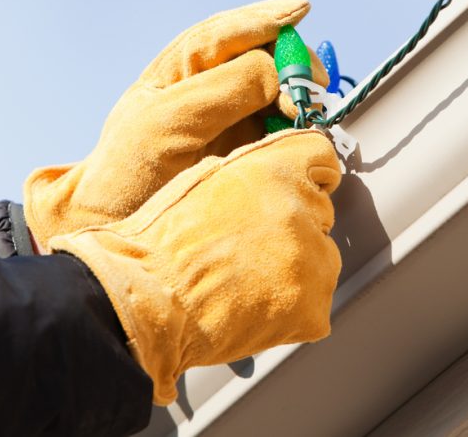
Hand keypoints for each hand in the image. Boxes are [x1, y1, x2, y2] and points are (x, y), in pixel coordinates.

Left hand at [23, 0, 326, 246]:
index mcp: (175, 72)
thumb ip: (219, 91)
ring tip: (309, 108)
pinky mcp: (240, 149)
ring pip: (271, 88)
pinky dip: (295, 123)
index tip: (301, 11)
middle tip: (313, 80)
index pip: (223, 33)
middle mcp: (202, 89)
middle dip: (289, 58)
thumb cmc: (127, 176)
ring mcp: (223, 119)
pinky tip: (305, 131)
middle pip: (256, 55)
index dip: (264, 19)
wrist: (115, 231)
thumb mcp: (165, 125)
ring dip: (295, 92)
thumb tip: (275, 71)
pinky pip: (276, 124)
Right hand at [50, 129, 341, 404]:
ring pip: (322, 259)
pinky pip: (315, 306)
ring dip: (297, 268)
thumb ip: (254, 169)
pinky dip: (293, 310)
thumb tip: (276, 174)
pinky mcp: (313, 309)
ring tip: (246, 280)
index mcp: (276, 168)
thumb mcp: (204, 176)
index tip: (296, 187)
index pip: (322, 155)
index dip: (306, 173)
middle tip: (249, 245)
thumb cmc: (160, 242)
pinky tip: (253, 308)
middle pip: (320, 210)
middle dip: (294, 224)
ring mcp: (313, 261)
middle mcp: (302, 208)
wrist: (145, 300)